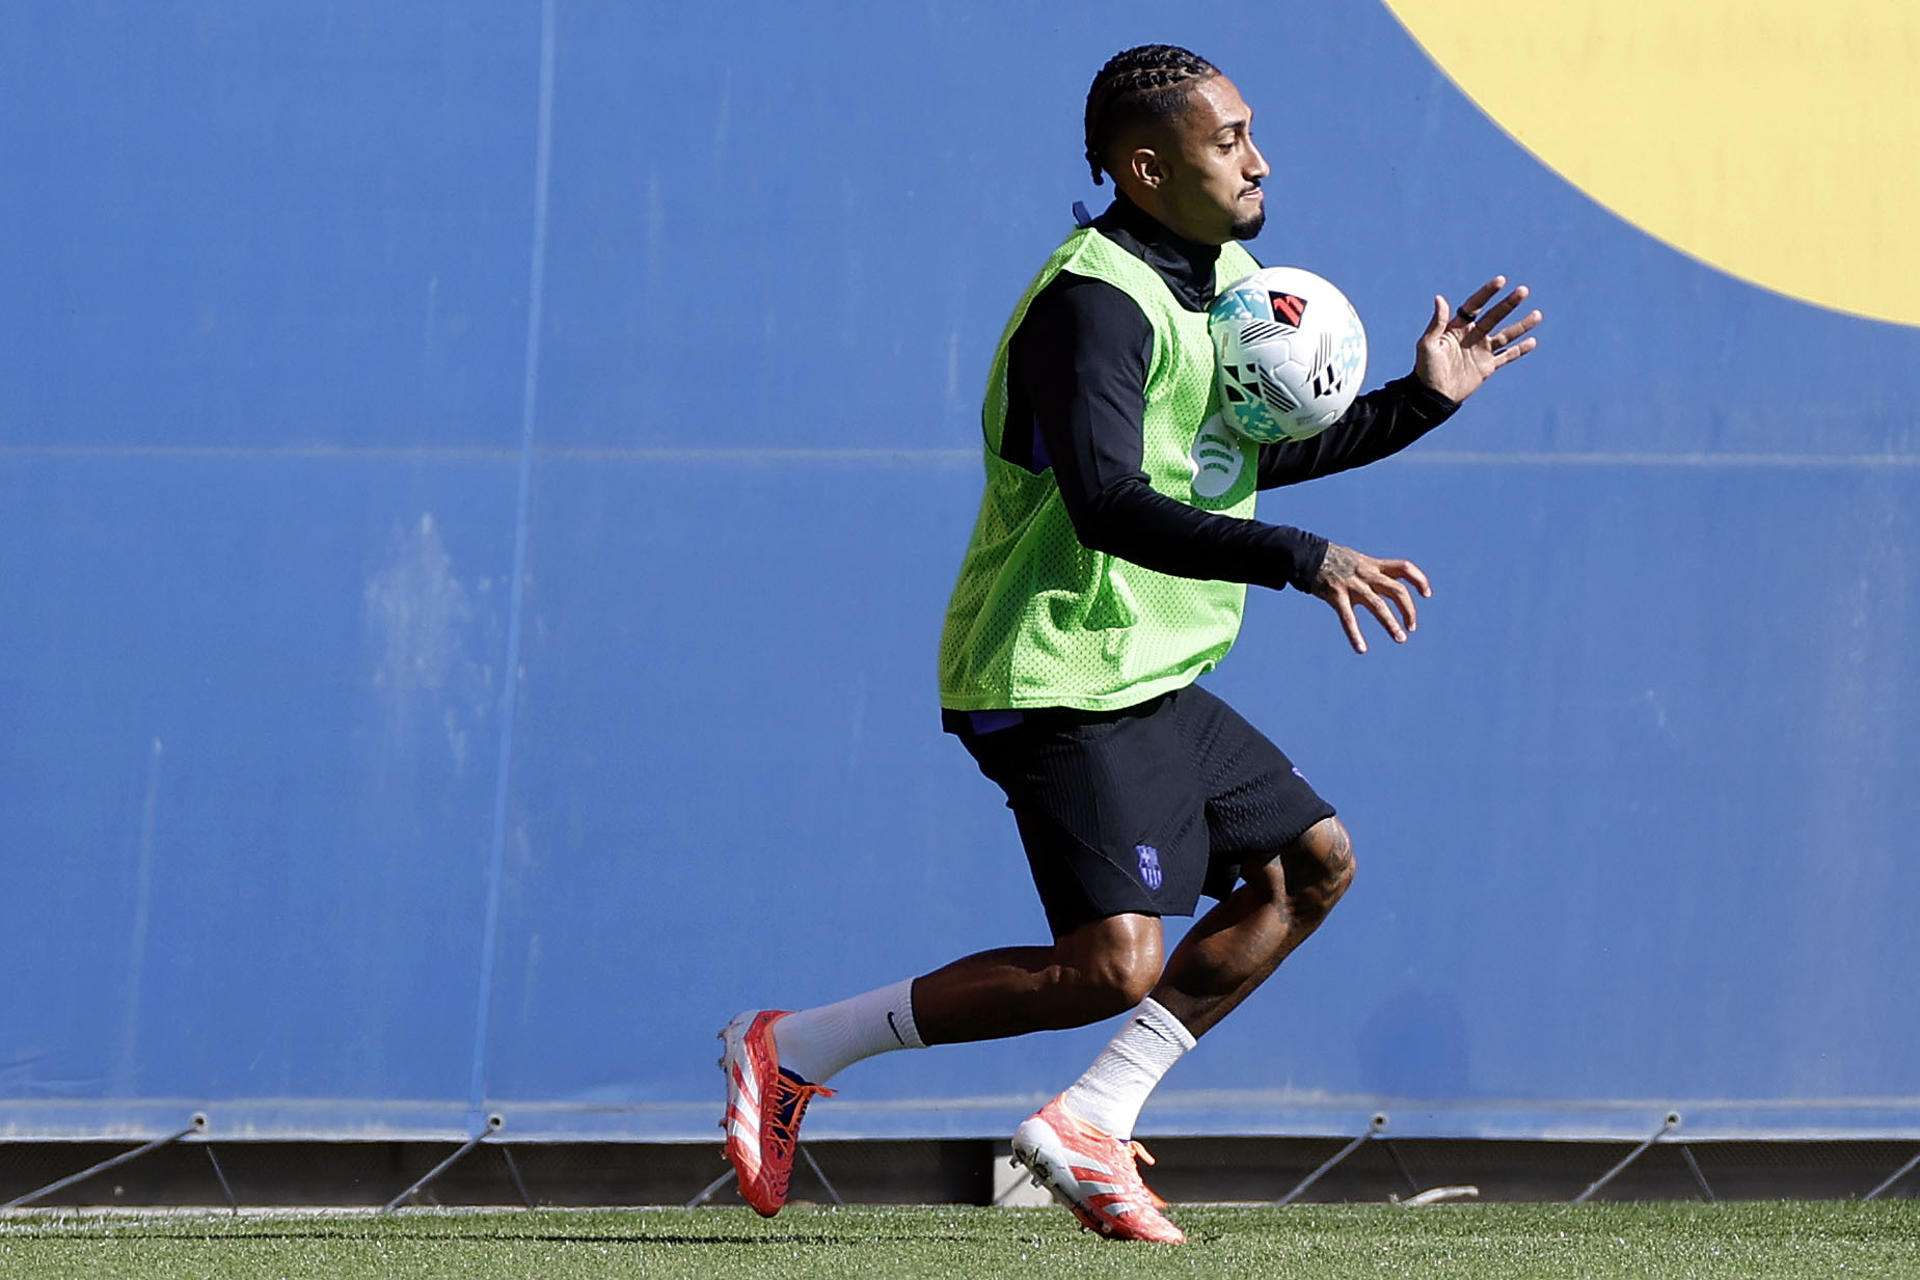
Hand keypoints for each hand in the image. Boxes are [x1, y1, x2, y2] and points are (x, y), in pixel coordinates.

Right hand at [1311, 543, 1430, 654]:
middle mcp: (1367, 574)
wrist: (1306, 554)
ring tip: (1401, 639)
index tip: (1426, 594)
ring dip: (1391, 624)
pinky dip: (1355, 635)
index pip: (1404, 568)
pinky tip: (1361, 649)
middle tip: (1411, 627)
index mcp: (1373, 565)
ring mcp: (1352, 585)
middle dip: (1409, 610)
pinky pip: (1348, 618)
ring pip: (1378, 606)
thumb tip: (1386, 583)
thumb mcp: (1358, 561)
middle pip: (1397, 591)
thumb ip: (1373, 572)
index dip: (1419, 579)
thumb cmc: (1333, 560)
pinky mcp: (1336, 595)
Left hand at [1413, 275, 1541, 402]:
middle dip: (1509, 304)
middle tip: (1523, 290)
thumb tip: (1440, 297)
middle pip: (1494, 316)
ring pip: (1506, 335)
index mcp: (1457, 327)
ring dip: (1521, 325)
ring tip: (1538, 314)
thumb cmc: (1426, 369)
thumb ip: (1436, 323)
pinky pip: (1507, 356)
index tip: (1501, 280)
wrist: (1432, 396)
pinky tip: (1533, 341)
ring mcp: (1481, 350)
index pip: (1474, 305)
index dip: (1487, 293)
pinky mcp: (1487, 366)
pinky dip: (1520, 350)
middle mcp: (1472, 335)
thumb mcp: (1428, 345)